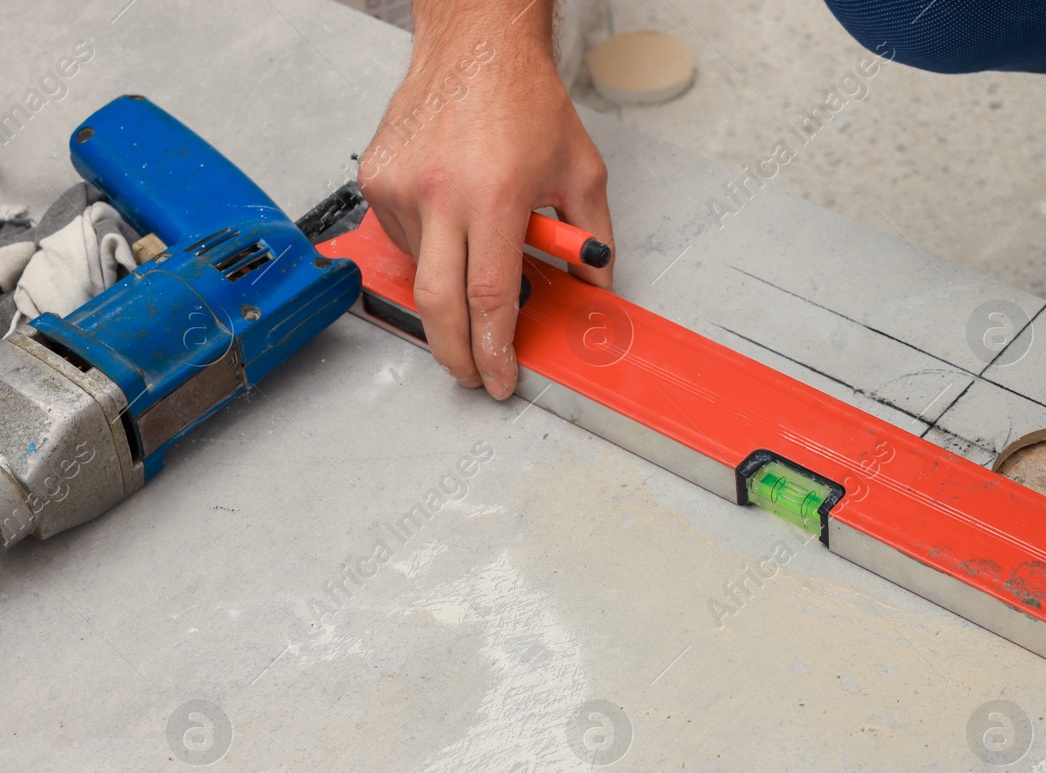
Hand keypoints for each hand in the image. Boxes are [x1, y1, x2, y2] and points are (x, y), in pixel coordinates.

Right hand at [359, 14, 612, 399]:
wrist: (475, 45)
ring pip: (423, 271)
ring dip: (451, 284)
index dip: (494, 349)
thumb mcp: (581, 173)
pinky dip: (431, 249)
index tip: (500, 377)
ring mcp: (400, 187)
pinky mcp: (377, 180)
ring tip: (479, 249)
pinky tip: (453, 220)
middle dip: (456, 354)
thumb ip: (591, 240)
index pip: (489, 297)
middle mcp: (439, 193)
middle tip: (474, 374)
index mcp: (493, 195)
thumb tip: (594, 289)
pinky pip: (404, 240)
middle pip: (438, 304)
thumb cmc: (525, 100)